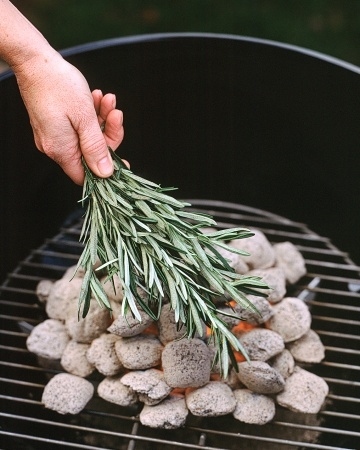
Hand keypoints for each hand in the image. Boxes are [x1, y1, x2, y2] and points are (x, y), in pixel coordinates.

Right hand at [14, 51, 123, 183]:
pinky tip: (96, 99)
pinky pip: (77, 127)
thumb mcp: (85, 118)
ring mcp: (53, 135)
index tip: (122, 162)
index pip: (86, 176)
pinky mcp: (53, 124)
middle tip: (116, 115)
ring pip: (86, 137)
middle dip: (108, 134)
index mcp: (61, 150)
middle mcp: (54, 146)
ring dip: (101, 120)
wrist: (35, 60)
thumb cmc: (58, 84)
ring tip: (107, 101)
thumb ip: (96, 147)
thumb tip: (105, 173)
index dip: (106, 171)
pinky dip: (90, 115)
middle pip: (90, 154)